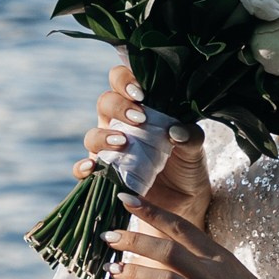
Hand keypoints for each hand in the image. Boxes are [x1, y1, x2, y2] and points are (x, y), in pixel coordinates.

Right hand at [75, 63, 209, 220]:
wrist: (185, 199)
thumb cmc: (187, 163)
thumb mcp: (195, 146)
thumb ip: (190, 135)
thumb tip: (174, 131)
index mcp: (140, 107)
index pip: (122, 80)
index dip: (124, 79)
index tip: (140, 94)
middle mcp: (120, 124)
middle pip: (105, 102)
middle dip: (118, 106)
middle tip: (139, 119)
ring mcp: (110, 150)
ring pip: (92, 134)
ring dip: (103, 136)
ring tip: (123, 144)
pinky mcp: (105, 175)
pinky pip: (83, 168)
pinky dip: (83, 167)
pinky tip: (93, 167)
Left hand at [104, 191, 278, 278]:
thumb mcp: (239, 278)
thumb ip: (210, 267)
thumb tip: (180, 261)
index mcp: (221, 260)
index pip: (182, 226)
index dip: (152, 210)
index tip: (126, 196)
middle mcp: (214, 277)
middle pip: (167, 249)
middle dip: (133, 239)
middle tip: (106, 234)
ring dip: (133, 274)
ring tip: (110, 271)